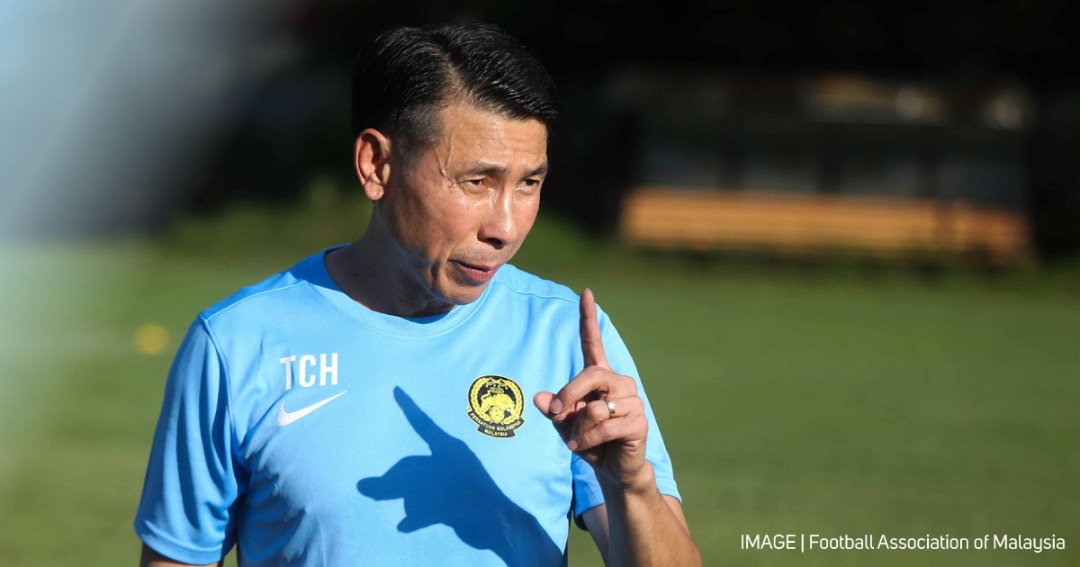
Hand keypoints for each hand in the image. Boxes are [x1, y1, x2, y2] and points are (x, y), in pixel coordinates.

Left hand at [533, 289, 651, 489]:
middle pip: (591, 375)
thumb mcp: (564, 424)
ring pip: (596, 407)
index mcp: (600, 377)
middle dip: (569, 395)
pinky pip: (606, 427)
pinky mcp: (639, 422)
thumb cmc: (588, 441)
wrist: (612, 469)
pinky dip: (588, 440)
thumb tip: (538, 398)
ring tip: (579, 439)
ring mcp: (632, 401)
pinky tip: (584, 447)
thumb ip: (553, 410)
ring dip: (580, 428)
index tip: (585, 293)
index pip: (593, 342)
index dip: (588, 318)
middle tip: (556, 413)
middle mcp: (619, 382)